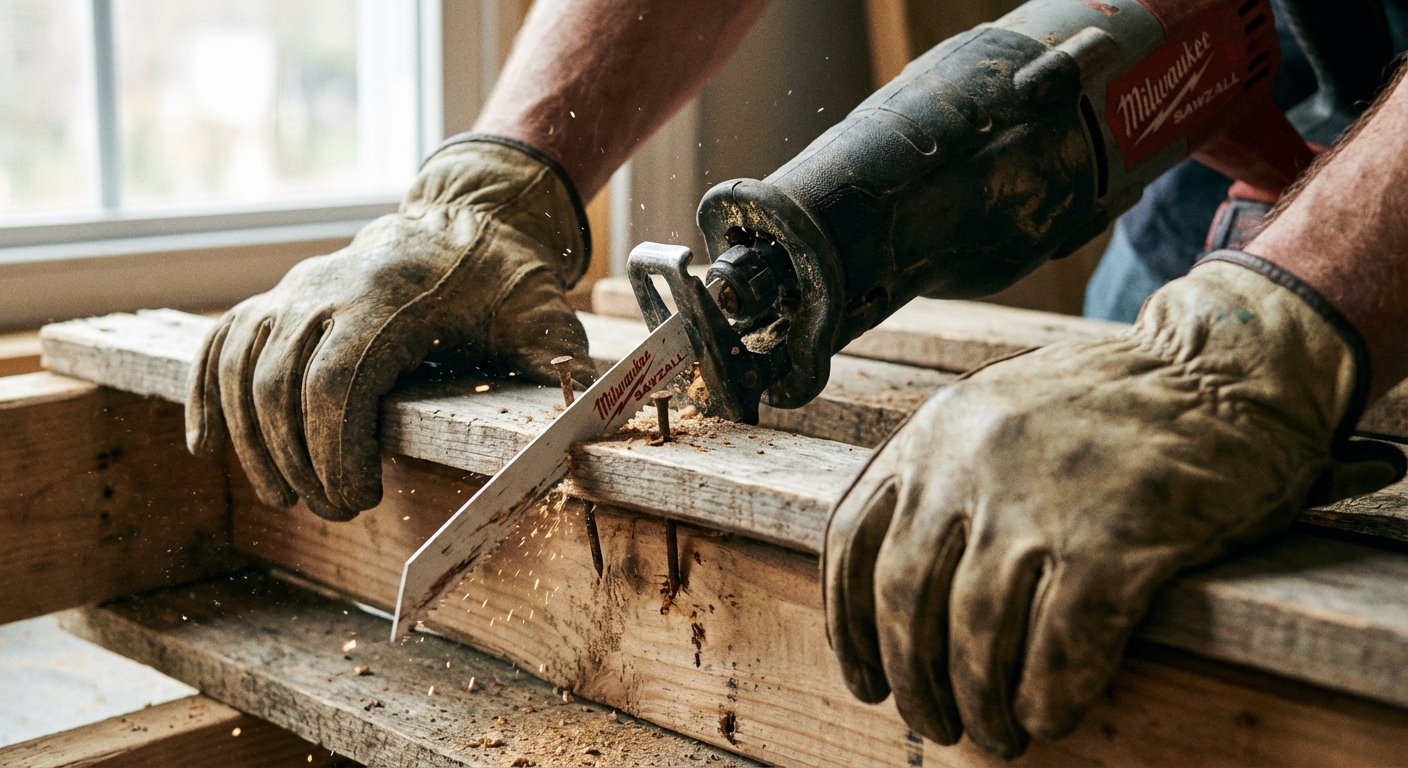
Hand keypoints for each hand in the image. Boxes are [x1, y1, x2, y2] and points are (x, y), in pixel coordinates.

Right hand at [185, 136, 597, 519]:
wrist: (468, 218)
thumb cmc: (506, 280)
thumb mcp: (544, 318)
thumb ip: (557, 370)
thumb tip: (589, 424)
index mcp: (392, 297)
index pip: (335, 383)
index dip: (336, 452)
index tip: (360, 498)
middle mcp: (328, 288)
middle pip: (279, 386)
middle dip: (298, 462)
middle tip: (334, 510)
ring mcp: (295, 291)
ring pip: (242, 370)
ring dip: (253, 444)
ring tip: (287, 497)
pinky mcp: (277, 300)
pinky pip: (221, 345)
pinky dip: (207, 395)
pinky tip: (208, 446)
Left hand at [823, 253, 1403, 757]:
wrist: (1224, 366)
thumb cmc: (1112, 402)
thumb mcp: (997, 408)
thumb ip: (943, 472)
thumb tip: (900, 583)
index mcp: (934, 431)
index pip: (853, 541)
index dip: (849, 626)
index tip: (866, 679)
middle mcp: (971, 464)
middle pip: (906, 601)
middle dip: (914, 681)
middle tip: (937, 725)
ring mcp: (1042, 502)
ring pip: (977, 636)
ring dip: (982, 704)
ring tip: (1000, 735)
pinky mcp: (1118, 540)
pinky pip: (1062, 648)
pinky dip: (1051, 696)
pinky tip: (1054, 715)